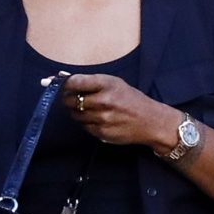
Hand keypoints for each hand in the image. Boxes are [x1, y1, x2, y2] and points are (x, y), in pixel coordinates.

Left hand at [64, 72, 181, 148]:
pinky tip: (98, 119)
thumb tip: (62, 80)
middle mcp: (104, 101)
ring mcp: (102, 118)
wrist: (151, 121)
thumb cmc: (131, 100)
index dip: (65, 84)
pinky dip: (87, 122)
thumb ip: (91, 82)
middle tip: (76, 98)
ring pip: (75, 115)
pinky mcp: (102, 133)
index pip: (75, 82)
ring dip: (78, 112)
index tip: (65, 86)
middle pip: (71, 100)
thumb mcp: (115, 83)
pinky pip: (84, 126)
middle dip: (69, 99)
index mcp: (107, 84)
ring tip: (91, 109)